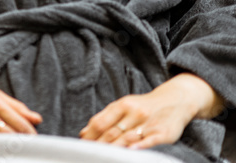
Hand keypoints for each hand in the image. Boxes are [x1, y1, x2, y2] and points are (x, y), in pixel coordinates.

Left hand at [79, 73, 220, 149]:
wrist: (175, 100)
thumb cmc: (144, 106)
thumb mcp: (124, 106)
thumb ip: (105, 118)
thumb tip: (84, 133)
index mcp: (122, 105)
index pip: (100, 122)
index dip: (90, 135)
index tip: (81, 145)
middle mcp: (135, 113)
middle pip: (112, 132)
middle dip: (99, 145)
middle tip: (89, 155)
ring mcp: (149, 122)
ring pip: (127, 138)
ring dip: (114, 149)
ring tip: (103, 157)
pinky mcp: (163, 132)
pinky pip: (150, 140)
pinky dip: (139, 146)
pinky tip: (131, 151)